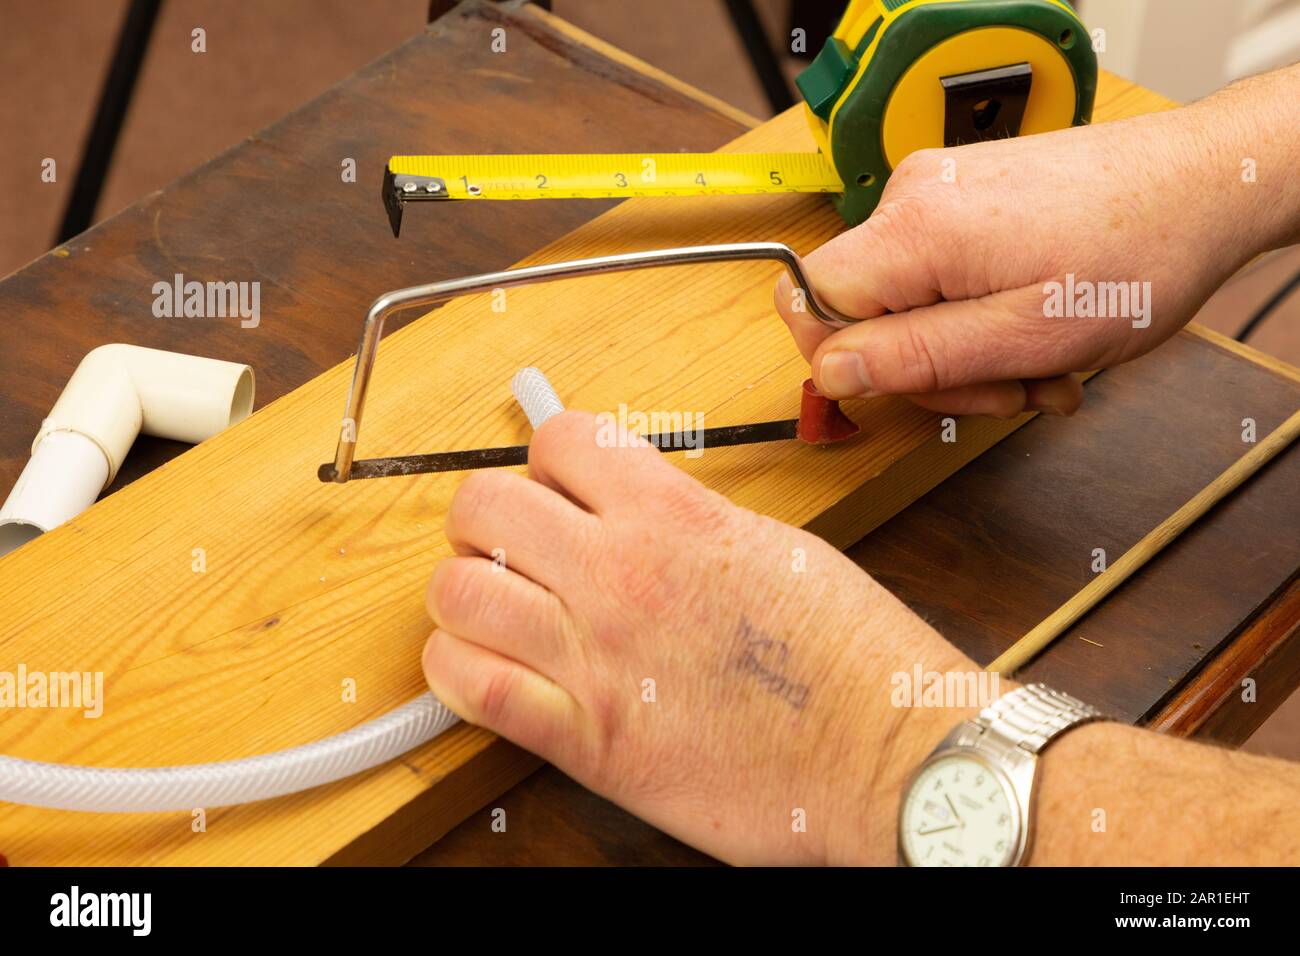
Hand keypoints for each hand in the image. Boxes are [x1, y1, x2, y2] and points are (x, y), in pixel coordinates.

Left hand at [421, 412, 979, 864]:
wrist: (884, 755)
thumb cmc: (850, 658)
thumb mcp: (774, 550)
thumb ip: (689, 524)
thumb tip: (637, 514)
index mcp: (675, 519)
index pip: (561, 441)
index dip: (546, 458)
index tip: (554, 484)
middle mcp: (622, 576)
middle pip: (484, 505)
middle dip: (485, 518)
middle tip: (508, 545)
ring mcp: (595, 658)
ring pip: (457, 592)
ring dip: (463, 595)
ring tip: (493, 610)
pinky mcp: (588, 739)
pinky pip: (471, 688)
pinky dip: (458, 673)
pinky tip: (485, 671)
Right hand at [774, 86, 1290, 417]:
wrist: (1207, 183)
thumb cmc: (1140, 257)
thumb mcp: (1027, 336)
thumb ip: (919, 358)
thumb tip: (830, 371)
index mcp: (917, 229)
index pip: (810, 299)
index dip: (843, 360)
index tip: (907, 388)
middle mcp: (915, 196)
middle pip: (864, 309)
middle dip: (931, 368)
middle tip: (1006, 388)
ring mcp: (940, 190)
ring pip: (908, 301)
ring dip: (969, 351)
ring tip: (1041, 364)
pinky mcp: (965, 194)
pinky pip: (941, 275)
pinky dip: (982, 316)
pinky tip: (1038, 333)